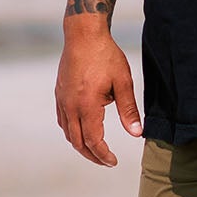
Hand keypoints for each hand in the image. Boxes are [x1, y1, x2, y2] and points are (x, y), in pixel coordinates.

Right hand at [55, 17, 142, 165]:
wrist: (83, 35)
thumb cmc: (106, 55)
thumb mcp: (123, 82)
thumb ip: (129, 110)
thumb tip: (137, 133)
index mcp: (87, 105)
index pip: (94, 141)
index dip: (103, 155)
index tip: (113, 162)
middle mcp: (70, 106)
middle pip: (78, 142)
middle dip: (92, 155)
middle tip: (107, 161)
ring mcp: (62, 100)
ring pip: (68, 133)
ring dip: (81, 145)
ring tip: (96, 150)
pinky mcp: (59, 94)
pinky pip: (62, 121)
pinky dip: (72, 132)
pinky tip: (82, 132)